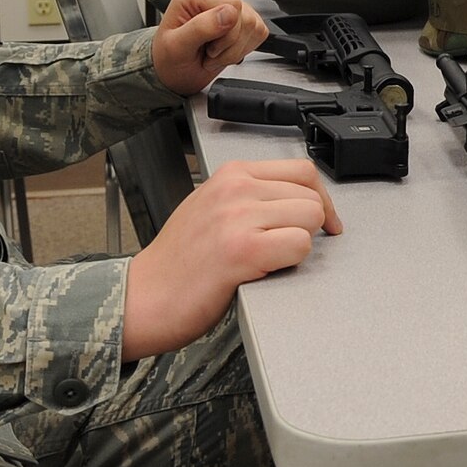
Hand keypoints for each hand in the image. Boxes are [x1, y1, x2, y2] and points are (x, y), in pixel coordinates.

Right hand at [121, 159, 342, 359]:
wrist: (145, 295)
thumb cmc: (178, 262)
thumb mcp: (211, 207)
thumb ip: (250, 196)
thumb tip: (295, 199)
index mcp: (231, 174)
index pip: (302, 171)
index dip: (319, 198)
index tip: (321, 220)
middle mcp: (235, 189)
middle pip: (311, 195)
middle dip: (311, 225)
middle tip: (291, 248)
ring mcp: (238, 217)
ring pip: (310, 217)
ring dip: (300, 243)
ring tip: (270, 259)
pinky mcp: (243, 250)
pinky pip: (299, 245)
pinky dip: (292, 262)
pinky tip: (266, 269)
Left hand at [152, 0, 267, 95]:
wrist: (176, 71)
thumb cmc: (169, 57)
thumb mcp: (176, 46)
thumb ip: (200, 27)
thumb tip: (228, 13)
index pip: (231, 3)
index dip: (226, 31)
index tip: (209, 45)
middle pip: (244, 16)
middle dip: (229, 43)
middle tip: (209, 52)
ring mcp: (231, 6)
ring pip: (253, 25)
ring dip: (234, 49)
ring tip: (213, 52)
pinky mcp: (245, 18)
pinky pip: (259, 32)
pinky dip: (243, 49)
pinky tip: (225, 50)